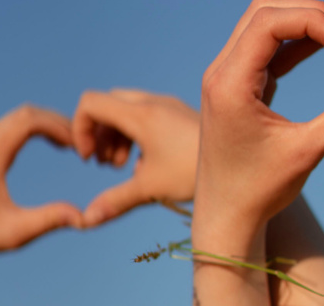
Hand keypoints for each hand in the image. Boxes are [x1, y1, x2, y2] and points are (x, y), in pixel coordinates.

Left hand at [0, 105, 82, 254]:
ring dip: (49, 123)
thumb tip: (84, 217)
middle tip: (82, 142)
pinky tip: (53, 143)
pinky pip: (12, 123)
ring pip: (20, 115)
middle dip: (58, 122)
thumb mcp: (16, 233)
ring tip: (71, 143)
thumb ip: (50, 221)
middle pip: (27, 113)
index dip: (58, 126)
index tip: (78, 145)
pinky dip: (36, 127)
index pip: (28, 121)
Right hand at [72, 89, 198, 226]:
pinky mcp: (182, 114)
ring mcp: (170, 106)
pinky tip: (148, 163)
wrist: (244, 163)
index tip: (89, 159)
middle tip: (106, 164)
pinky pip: (147, 113)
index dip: (79, 129)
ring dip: (116, 134)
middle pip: (108, 104)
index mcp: (142, 114)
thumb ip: (115, 201)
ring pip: (127, 107)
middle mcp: (155, 103)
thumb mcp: (151, 188)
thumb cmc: (196, 173)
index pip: (90, 103)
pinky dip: (135, 132)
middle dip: (98, 132)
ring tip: (123, 165)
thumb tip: (85, 220)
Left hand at [191, 0, 323, 304]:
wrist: (225, 213)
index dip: (311, 19)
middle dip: (308, 13)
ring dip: (300, 22)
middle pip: (263, 12)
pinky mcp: (237, 83)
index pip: (268, 23)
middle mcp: (221, 72)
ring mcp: (226, 76)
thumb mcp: (304, 153)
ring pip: (261, 22)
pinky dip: (294, 40)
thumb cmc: (258, 189)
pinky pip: (264, 45)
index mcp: (230, 85)